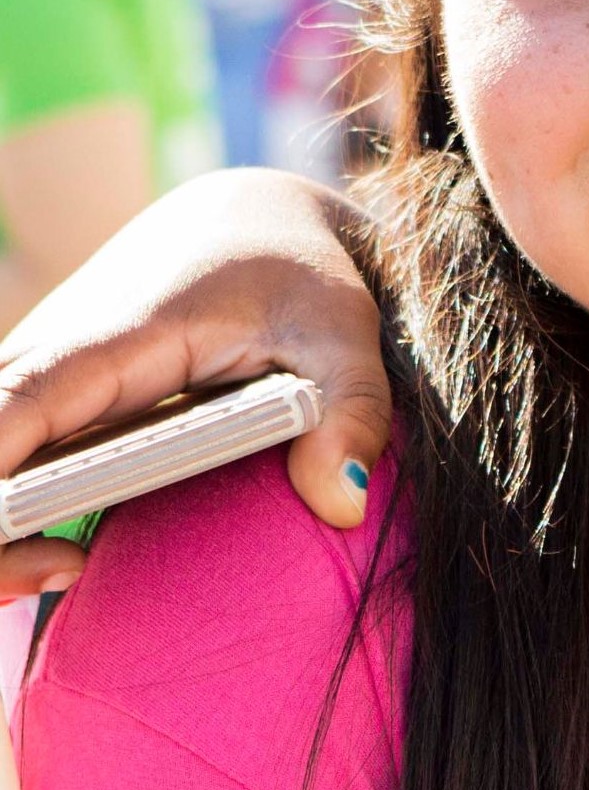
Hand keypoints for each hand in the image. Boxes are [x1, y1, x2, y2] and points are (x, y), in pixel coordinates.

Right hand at [0, 168, 390, 598]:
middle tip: (59, 569)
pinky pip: (1, 449)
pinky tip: (60, 553)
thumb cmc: (301, 274)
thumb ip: (352, 413)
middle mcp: (56, 349)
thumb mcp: (346, 336)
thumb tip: (344, 502)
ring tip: (62, 566)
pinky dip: (6, 504)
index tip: (29, 536)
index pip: (18, 402)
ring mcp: (40, 370)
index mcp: (120, 336)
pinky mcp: (45, 391)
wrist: (258, 220)